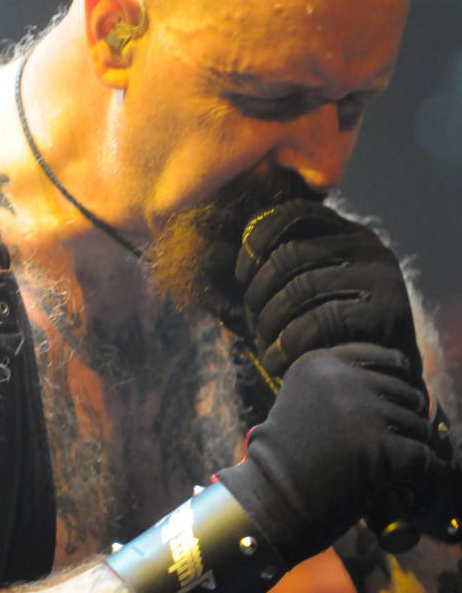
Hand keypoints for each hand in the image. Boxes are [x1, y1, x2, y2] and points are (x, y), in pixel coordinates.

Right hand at [217, 343, 442, 565]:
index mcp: (320, 362)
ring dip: (416, 450)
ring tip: (402, 473)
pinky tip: (415, 489)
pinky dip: (426, 478)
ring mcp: (360, 411)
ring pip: (419, 426)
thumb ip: (342, 387)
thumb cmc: (287, 460)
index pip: (387, 359)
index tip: (398, 408)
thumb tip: (408, 390)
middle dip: (407, 422)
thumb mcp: (304, 402)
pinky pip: (424, 459)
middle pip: (405, 393)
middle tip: (397, 449)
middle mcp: (340, 378)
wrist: (270, 500)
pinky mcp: (378, 446)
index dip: (400, 386)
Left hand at [235, 199, 422, 384]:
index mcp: (344, 232)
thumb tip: (206, 254)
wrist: (376, 379)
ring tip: (264, 347)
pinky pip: (319, 321)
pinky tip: (278, 363)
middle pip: (290, 255)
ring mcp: (380, 276)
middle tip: (251, 324)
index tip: (240, 276)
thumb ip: (250, 276)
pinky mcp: (385, 311)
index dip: (255, 242)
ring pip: (300, 288)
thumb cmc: (320, 335)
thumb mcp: (283, 298)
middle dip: (258, 293)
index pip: (292, 213)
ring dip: (269, 323)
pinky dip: (287, 346)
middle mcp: (367, 246)